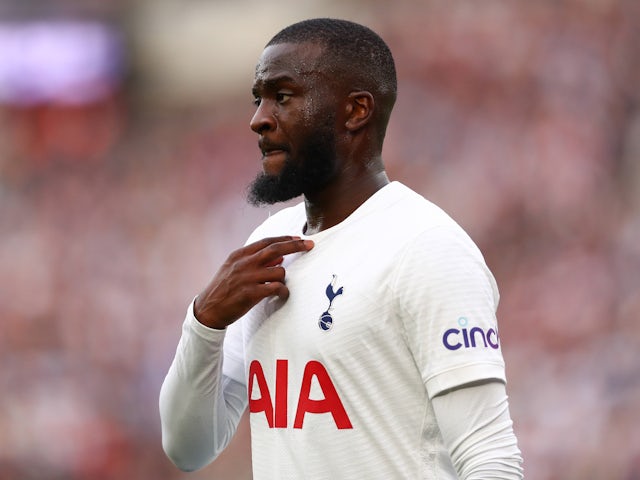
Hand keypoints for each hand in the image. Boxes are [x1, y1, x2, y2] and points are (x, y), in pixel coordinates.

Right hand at [193, 236, 313, 328]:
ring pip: (278, 270)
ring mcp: (247, 278)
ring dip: (284, 278)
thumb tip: (279, 257)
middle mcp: (243, 263)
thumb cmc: (224, 290)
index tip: (298, 238)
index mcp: (239, 255)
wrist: (208, 310)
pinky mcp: (250, 293)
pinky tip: (282, 294)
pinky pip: (275, 288)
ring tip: (280, 286)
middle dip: (295, 246)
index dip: (284, 239)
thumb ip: (254, 261)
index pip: (266, 242)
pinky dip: (283, 290)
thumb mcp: (234, 269)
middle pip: (275, 249)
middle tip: (309, 245)